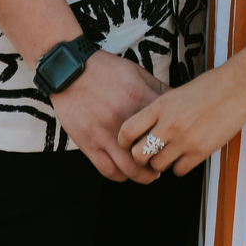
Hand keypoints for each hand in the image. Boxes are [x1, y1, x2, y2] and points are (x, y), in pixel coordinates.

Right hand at [52, 52, 166, 183]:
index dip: (174, 136)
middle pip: (151, 154)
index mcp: (139, 99)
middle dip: (161, 162)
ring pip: (131, 170)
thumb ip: (155, 88)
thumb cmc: (104, 69)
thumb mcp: (135, 71)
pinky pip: (109, 170)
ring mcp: (106, 136)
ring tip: (149, 173)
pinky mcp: (90, 145)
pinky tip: (126, 172)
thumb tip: (174, 100)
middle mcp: (125, 121)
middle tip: (164, 162)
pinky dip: (120, 176)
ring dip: (143, 176)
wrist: (69, 71)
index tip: (175, 141)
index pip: (166, 125)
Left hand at [117, 51, 245, 177]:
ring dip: (161, 162)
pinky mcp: (201, 152)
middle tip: (149, 152)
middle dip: (141, 156)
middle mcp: (169, 124)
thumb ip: (160, 111)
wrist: (237, 86)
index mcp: (160, 105)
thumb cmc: (208, 86)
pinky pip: (179, 170)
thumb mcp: (176, 93)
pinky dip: (180, 166)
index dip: (123, 141)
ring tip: (170, 151)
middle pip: (138, 154)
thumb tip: (145, 128)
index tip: (127, 142)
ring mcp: (185, 140)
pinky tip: (186, 154)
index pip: (127, 130)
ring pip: (157, 166)